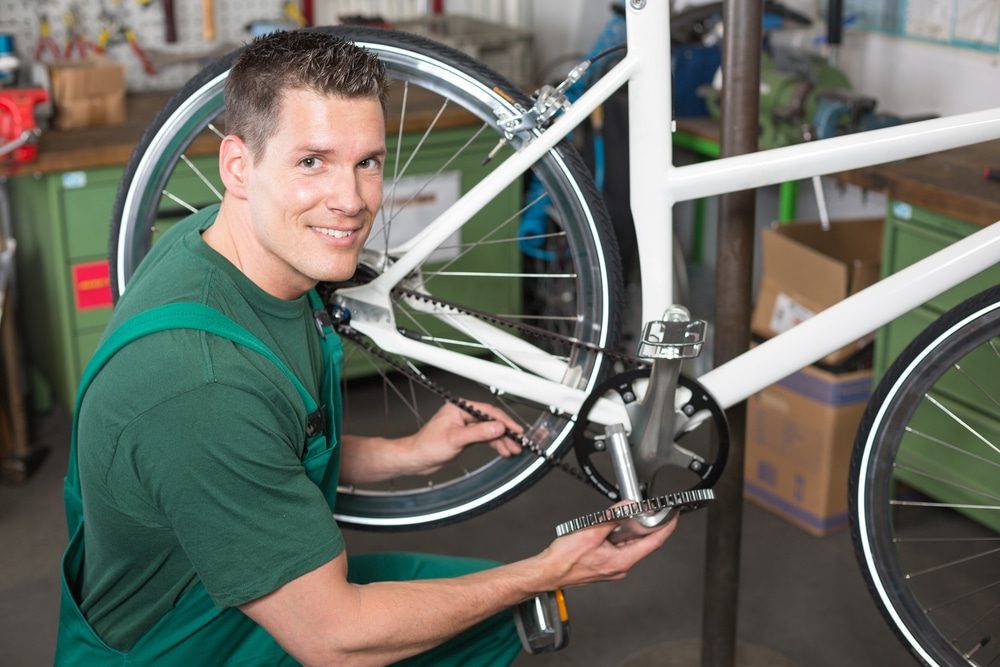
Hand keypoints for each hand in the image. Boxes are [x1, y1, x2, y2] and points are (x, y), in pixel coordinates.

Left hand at [405, 401, 522, 474]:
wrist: (416, 459)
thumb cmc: (427, 446)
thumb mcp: (456, 439)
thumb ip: (479, 432)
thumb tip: (497, 427)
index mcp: (460, 408)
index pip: (488, 412)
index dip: (504, 421)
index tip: (516, 430)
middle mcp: (463, 414)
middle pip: (491, 421)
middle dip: (505, 433)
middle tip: (517, 442)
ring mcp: (465, 425)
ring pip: (489, 431)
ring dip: (501, 441)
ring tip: (512, 450)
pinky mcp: (465, 436)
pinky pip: (484, 438)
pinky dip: (494, 444)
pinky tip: (502, 450)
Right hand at [535, 504, 677, 588]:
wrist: (549, 572)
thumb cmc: (565, 559)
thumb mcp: (591, 531)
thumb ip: (612, 518)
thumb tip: (627, 507)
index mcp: (622, 561)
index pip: (653, 543)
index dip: (666, 529)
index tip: (673, 518)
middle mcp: (620, 567)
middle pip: (642, 544)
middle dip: (646, 526)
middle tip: (647, 510)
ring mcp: (613, 568)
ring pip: (629, 546)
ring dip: (630, 531)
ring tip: (624, 517)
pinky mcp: (605, 566)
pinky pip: (619, 549)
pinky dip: (619, 537)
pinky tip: (610, 529)